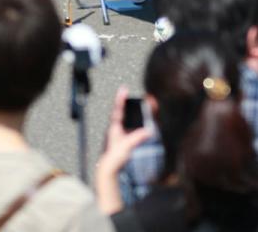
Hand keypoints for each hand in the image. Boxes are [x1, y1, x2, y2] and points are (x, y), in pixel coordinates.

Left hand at [94, 87, 152, 212]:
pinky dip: (131, 122)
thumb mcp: (126, 146)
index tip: (123, 89)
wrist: (109, 169)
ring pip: (123, 119)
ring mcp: (117, 133)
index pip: (117, 110)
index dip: (121, 99)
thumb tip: (148, 131)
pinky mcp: (121, 139)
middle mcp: (115, 129)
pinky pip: (127, 126)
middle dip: (122, 101)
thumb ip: (137, 138)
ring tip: (129, 103)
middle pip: (119, 111)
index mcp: (114, 128)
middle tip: (124, 91)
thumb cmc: (114, 157)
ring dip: (126, 111)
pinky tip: (136, 122)